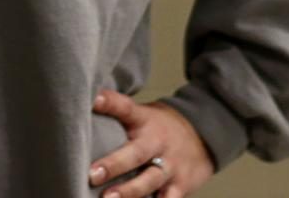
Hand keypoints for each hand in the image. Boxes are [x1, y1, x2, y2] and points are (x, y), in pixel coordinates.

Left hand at [87, 90, 214, 197]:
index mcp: (144, 121)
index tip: (93, 100)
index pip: (126, 107)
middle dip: (114, 165)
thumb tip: (83, 107)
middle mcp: (157, 143)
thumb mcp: (142, 115)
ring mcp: (170, 166)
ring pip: (150, 181)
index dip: (109, 102)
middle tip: (92, 174)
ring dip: (129, 192)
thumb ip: (116, 115)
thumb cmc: (160, 127)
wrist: (205, 134)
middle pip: (135, 153)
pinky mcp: (181, 186)